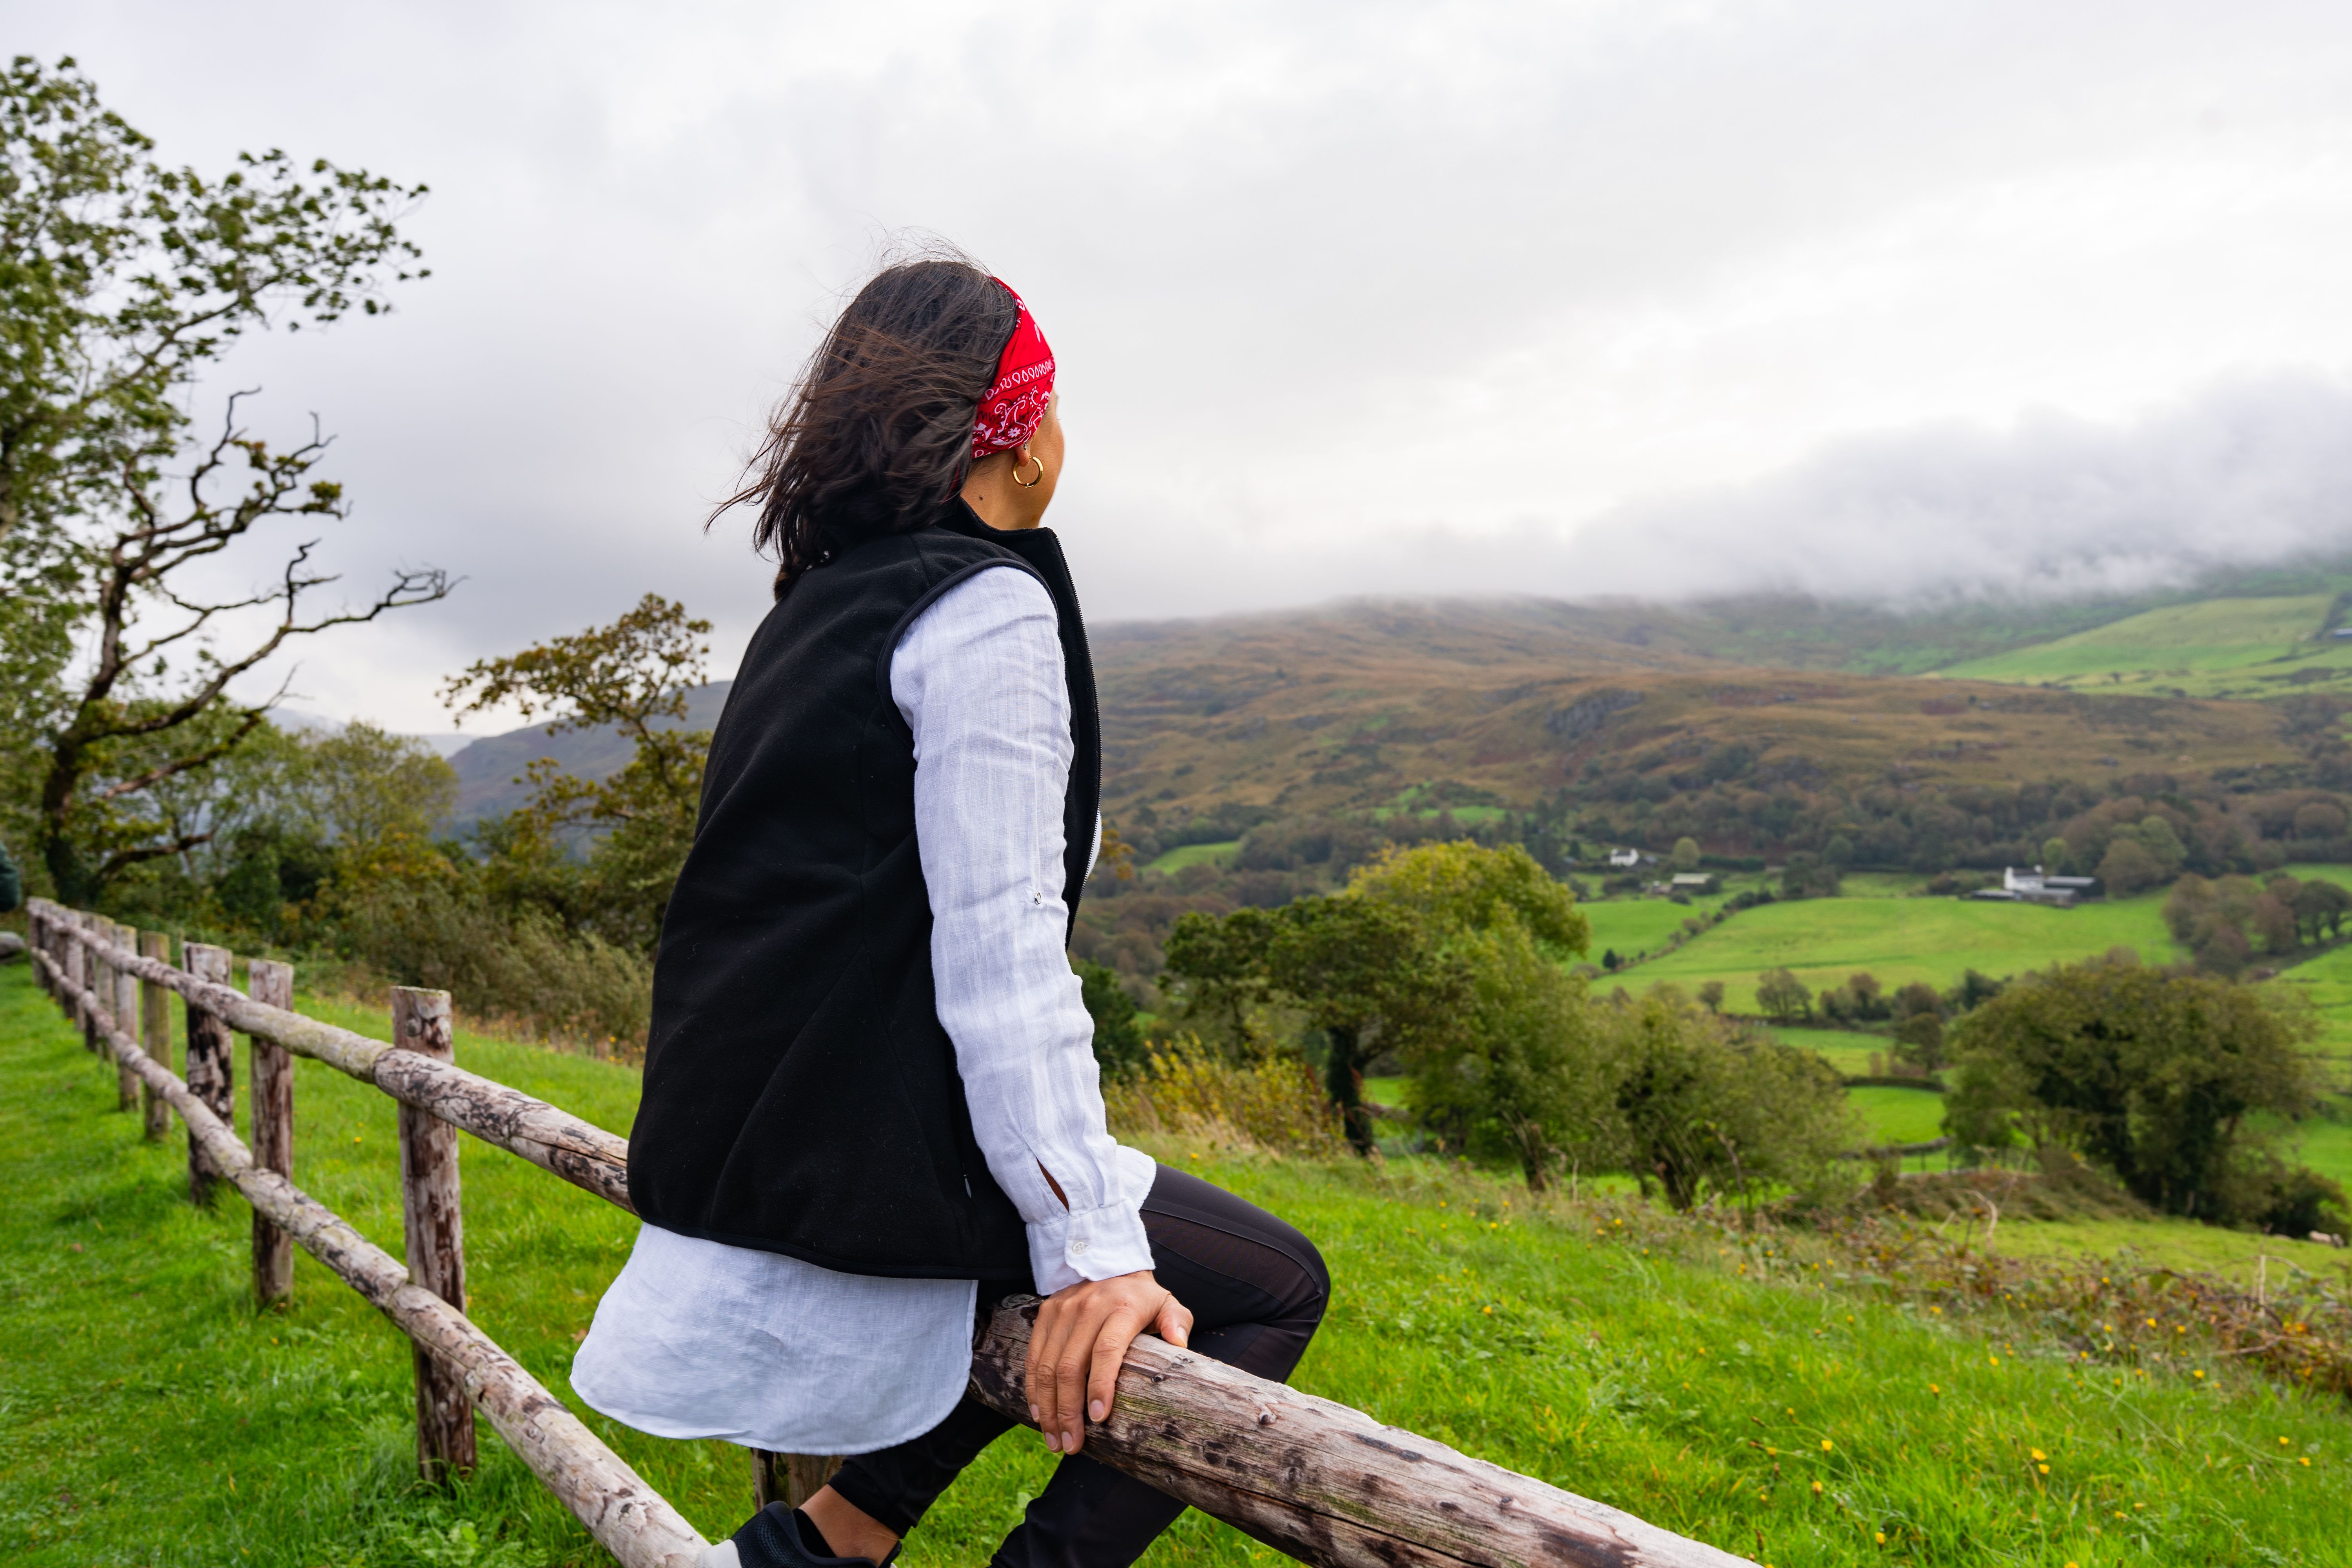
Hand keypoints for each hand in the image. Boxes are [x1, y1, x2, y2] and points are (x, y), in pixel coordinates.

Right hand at [1024, 1270, 1191, 1456]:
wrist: (1110, 1262)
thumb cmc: (1143, 1297)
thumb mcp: (1167, 1303)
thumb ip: (1177, 1322)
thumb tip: (1179, 1345)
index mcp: (1122, 1308)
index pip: (1107, 1350)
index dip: (1100, 1386)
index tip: (1098, 1419)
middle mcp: (1088, 1308)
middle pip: (1071, 1366)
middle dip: (1068, 1411)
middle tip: (1072, 1446)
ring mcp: (1062, 1310)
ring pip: (1048, 1366)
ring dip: (1048, 1408)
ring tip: (1055, 1440)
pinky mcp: (1046, 1313)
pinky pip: (1034, 1357)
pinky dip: (1034, 1389)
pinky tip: (1039, 1415)